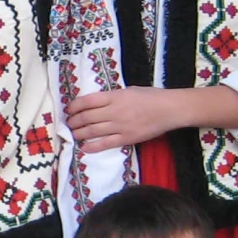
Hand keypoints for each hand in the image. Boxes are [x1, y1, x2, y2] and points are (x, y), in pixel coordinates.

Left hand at [65, 88, 185, 153]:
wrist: (169, 109)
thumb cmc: (150, 96)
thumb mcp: (128, 90)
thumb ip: (113, 96)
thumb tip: (98, 103)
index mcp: (114, 96)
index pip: (87, 101)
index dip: (74, 106)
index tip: (69, 110)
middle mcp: (114, 111)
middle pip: (86, 117)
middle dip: (74, 121)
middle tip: (69, 124)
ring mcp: (119, 126)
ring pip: (92, 131)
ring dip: (79, 133)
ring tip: (73, 134)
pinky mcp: (126, 138)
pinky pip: (105, 143)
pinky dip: (92, 146)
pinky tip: (84, 148)